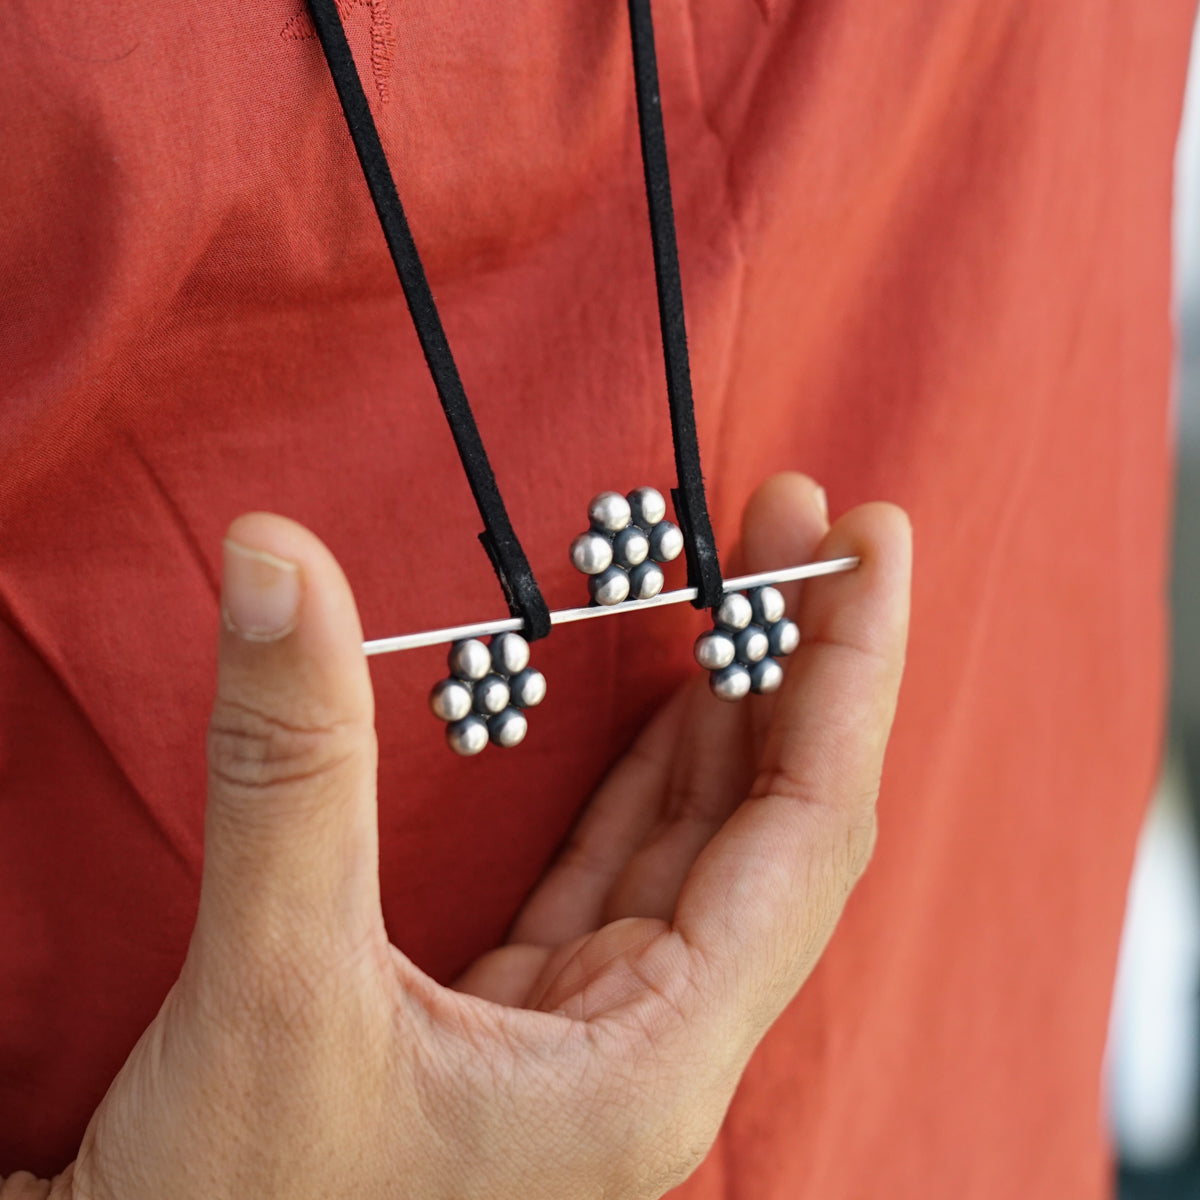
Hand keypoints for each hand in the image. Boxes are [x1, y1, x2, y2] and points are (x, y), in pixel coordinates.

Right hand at [19, 472, 909, 1199]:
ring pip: (706, 849)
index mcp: (652, 1057)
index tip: (873, 542)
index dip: (851, 672)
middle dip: (795, 662)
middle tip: (796, 524)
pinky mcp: (533, 1023)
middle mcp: (652, 1047)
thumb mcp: (274, 984)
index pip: (810, 830)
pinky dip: (654, 782)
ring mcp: (597, 1037)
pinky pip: (629, 877)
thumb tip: (275, 564)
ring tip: (746, 590)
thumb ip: (293, 769)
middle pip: (776, 827)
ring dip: (729, 713)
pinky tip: (675, 715)